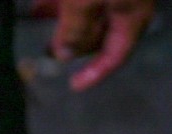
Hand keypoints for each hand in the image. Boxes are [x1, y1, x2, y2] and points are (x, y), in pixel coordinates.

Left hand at [35, 0, 154, 90]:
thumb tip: (64, 55)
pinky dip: (63, 5)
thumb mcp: (86, 0)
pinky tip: (41, 6)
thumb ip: (76, 28)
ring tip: (38, 23)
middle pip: (99, 36)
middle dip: (73, 44)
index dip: (95, 74)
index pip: (115, 56)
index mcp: (132, 17)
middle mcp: (127, 6)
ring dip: (63, 21)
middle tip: (47, 50)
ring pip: (87, 14)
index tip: (74, 86)